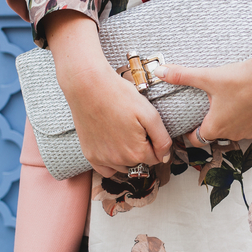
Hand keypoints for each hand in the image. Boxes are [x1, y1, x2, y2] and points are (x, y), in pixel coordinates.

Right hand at [43, 11, 171, 177]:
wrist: (85, 83)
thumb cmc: (120, 92)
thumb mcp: (148, 112)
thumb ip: (161, 137)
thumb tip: (166, 156)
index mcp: (137, 152)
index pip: (158, 159)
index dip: (160, 144)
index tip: (156, 129)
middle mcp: (119, 161)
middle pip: (141, 164)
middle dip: (145, 149)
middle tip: (140, 127)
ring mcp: (101, 160)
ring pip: (124, 167)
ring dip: (128, 155)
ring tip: (126, 130)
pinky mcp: (89, 155)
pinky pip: (105, 168)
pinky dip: (111, 159)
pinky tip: (113, 139)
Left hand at [153, 51, 251, 142]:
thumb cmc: (241, 78)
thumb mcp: (208, 76)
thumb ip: (182, 76)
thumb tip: (158, 71)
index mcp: (214, 127)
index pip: (196, 139)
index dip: (190, 132)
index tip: (189, 123)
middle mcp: (232, 135)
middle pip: (216, 133)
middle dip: (212, 122)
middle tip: (212, 105)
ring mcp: (251, 133)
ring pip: (235, 130)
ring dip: (232, 120)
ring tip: (232, 101)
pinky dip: (249, 117)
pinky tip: (250, 101)